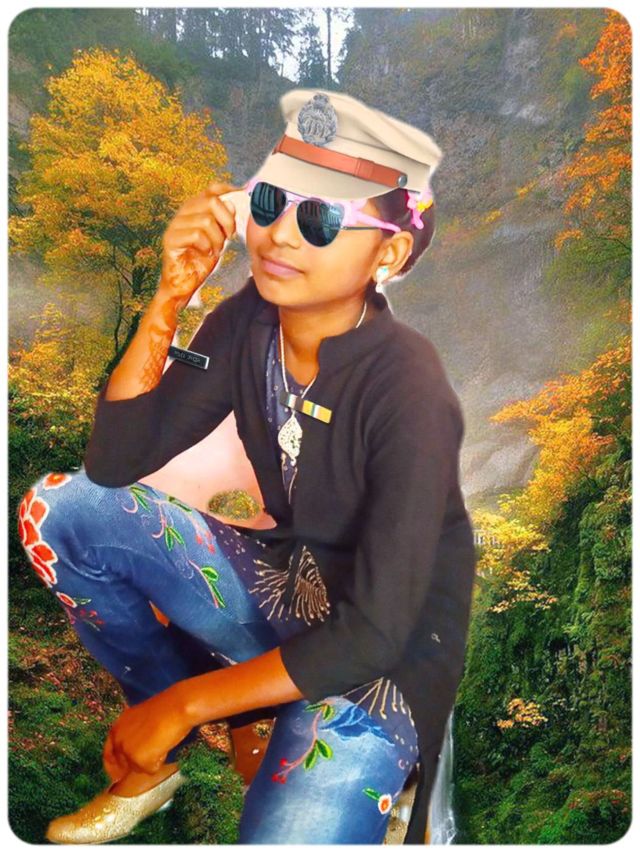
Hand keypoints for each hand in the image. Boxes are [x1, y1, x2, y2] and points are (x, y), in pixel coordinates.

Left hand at [102, 686, 192, 781]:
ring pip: (138, 769)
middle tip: (151, 756)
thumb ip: (131, 735)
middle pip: (122, 766)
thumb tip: (132, 752)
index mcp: (116, 728)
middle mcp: (118, 741)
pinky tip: (164, 746)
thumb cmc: (166, 708)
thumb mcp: (140, 718)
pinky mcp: (139, 760)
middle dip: (136, 764)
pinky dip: (160, 762)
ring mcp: (127, 751)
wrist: (178, 706)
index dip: (113, 767)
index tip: (119, 776)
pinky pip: (151, 770)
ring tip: (161, 741)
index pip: (108, 755)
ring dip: (150, 761)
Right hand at [158, 180, 240, 309]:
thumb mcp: (219, 239)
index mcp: (195, 210)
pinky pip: (195, 234)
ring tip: (215, 249)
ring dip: (216, 238)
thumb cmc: (201, 261)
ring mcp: (175, 225)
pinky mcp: (170, 239)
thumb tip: (231, 203)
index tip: (243, 192)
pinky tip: (205, 253)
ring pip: (205, 220)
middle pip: (211, 202)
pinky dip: (206, 245)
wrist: (185, 284)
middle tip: (229, 237)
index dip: (227, 188)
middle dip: (227, 221)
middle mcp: (183, 213)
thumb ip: (224, 222)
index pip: (211, 190)